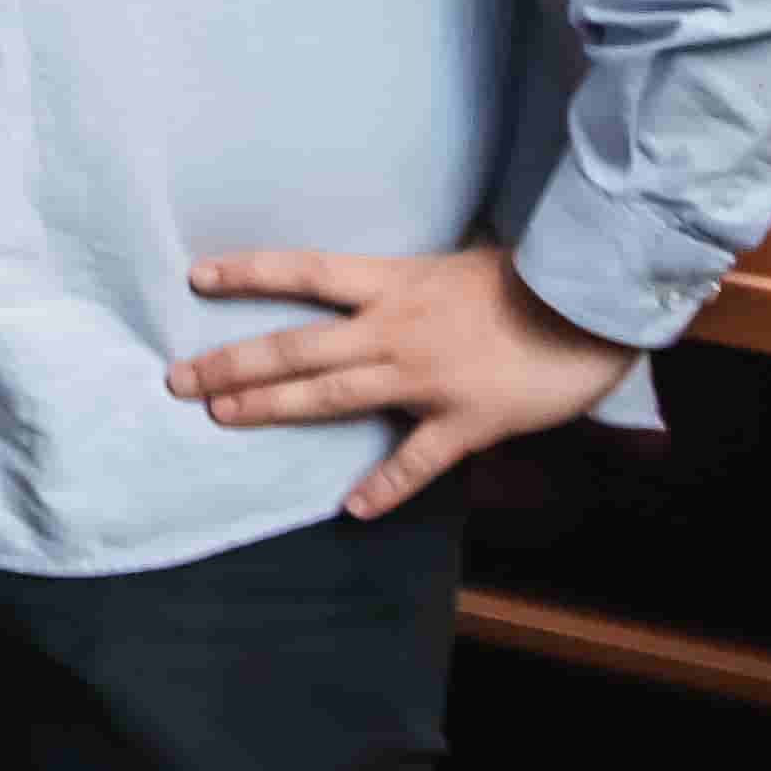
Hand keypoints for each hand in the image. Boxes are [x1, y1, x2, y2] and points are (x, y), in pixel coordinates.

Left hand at [165, 241, 633, 516]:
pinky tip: (351, 509)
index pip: (304, 271)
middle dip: (233, 362)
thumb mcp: (455, 262)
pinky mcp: (465, 421)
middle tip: (178, 378)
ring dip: (273, 409)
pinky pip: (416, 460)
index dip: (248, 273)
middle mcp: (395, 329)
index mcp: (393, 282)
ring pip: (332, 395)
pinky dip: (384, 486)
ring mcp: (426, 377)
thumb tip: (374, 281)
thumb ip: (408, 280)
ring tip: (222, 418)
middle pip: (296, 346)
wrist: (592, 304)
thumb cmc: (529, 278)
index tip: (196, 278)